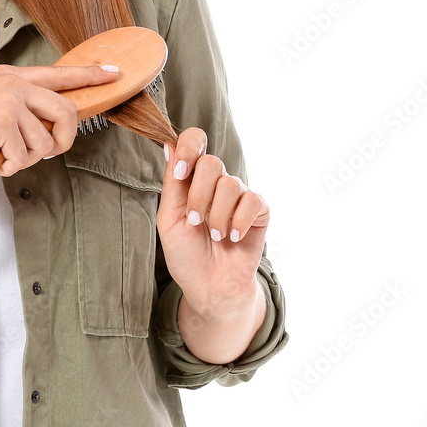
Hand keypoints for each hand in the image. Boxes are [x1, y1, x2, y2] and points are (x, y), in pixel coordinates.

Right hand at [0, 63, 118, 174]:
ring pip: (45, 140)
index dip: (89, 75)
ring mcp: (9, 100)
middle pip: (66, 110)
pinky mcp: (2, 121)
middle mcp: (14, 83)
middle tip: (48, 153)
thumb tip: (46, 129)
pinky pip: (25, 154)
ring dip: (29, 159)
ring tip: (7, 159)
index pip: (59, 73)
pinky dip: (11, 167)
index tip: (113, 74)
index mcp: (11, 76)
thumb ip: (16, 108)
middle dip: (64, 139)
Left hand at [157, 127, 269, 311]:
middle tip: (196, 221)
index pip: (194, 140)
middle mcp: (215, 181)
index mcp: (190, 178)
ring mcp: (238, 194)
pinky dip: (239, 221)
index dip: (188, 148)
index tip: (180, 172)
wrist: (210, 286)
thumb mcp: (169, 218)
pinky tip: (233, 237)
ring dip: (217, 215)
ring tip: (215, 235)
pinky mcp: (259, 210)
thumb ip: (171, 182)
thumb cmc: (186, 253)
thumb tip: (168, 144)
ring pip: (230, 184)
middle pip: (211, 163)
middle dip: (199, 196)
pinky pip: (252, 200)